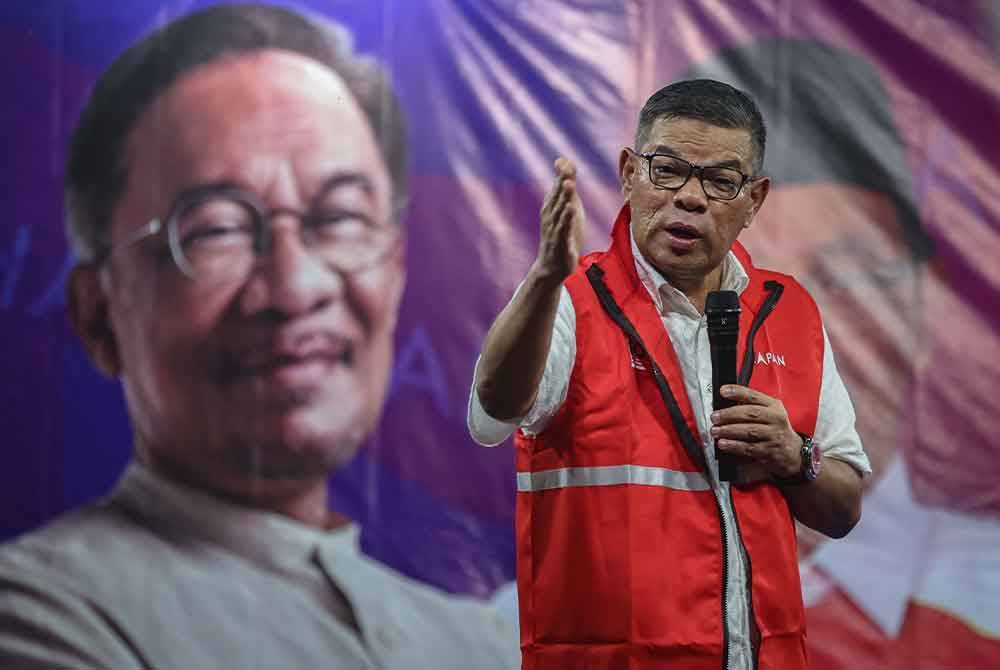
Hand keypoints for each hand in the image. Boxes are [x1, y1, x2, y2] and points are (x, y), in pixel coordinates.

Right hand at [533, 157, 584, 282]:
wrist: (551, 266)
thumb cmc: (561, 235)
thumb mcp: (567, 210)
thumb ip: (568, 188)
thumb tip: (565, 165)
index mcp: (551, 207)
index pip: (556, 188)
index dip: (561, 175)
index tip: (563, 161)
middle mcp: (550, 216)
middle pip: (556, 197)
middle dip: (561, 182)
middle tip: (566, 169)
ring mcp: (554, 230)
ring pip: (560, 211)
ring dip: (564, 198)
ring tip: (569, 184)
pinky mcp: (560, 243)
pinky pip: (563, 230)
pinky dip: (566, 220)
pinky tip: (571, 210)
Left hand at [710, 384, 802, 478]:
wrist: (794, 452)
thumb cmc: (775, 429)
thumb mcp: (769, 413)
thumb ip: (751, 406)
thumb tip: (725, 404)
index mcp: (774, 406)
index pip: (754, 396)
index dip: (738, 392)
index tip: (723, 391)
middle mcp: (776, 419)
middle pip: (751, 413)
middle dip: (729, 414)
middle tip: (715, 417)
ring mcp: (774, 436)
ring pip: (749, 431)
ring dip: (729, 430)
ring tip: (716, 431)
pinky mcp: (770, 451)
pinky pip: (750, 448)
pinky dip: (734, 446)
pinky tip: (724, 444)